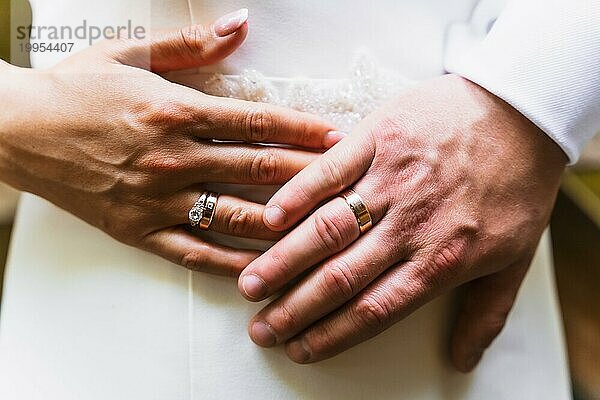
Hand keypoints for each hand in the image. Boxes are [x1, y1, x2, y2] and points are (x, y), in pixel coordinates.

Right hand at [0, 10, 340, 274]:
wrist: (16, 130)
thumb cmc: (75, 90)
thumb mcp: (131, 53)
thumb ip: (192, 44)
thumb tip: (241, 23)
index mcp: (175, 111)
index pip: (257, 123)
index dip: (305, 130)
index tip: (341, 138)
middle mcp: (173, 158)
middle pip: (260, 170)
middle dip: (312, 176)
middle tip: (351, 184)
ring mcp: (158, 200)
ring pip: (237, 216)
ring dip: (285, 223)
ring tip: (324, 229)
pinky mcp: (140, 231)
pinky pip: (197, 254)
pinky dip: (234, 262)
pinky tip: (266, 267)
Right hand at [237, 74, 566, 369]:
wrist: (522, 110)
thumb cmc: (518, 184)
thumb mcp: (516, 256)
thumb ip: (487, 311)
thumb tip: (462, 360)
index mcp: (443, 259)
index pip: (374, 310)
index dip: (330, 335)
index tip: (298, 348)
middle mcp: (411, 225)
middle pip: (341, 277)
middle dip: (295, 309)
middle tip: (261, 328)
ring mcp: (392, 178)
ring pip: (328, 228)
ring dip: (284, 260)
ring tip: (250, 283)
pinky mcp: (380, 137)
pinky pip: (330, 171)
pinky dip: (297, 195)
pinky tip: (269, 218)